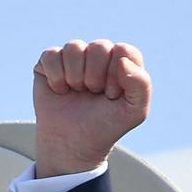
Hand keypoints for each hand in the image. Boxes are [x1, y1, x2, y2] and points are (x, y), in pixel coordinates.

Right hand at [33, 39, 150, 177]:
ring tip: (78, 92)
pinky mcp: (50, 62)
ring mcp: (74, 56)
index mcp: (122, 61)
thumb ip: (141, 85)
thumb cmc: (106, 126)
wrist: (74, 144)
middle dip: (96, 77)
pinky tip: (60, 90)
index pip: (123, 51)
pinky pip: (51, 56)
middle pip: (99, 47)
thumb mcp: (134, 112)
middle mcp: (99, 54)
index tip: (112, 96)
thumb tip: (122, 60)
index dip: (117, 76)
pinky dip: (56, 78)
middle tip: (94, 95)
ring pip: (74, 48)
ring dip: (75, 77)